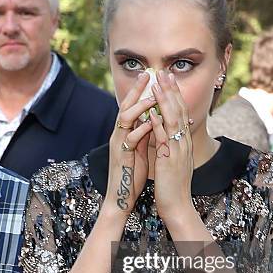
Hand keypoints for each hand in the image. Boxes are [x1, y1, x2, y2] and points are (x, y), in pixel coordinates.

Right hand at [103, 72, 155, 216]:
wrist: (122, 197)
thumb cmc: (133, 174)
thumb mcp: (141, 149)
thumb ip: (145, 134)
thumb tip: (154, 120)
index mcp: (125, 133)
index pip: (131, 106)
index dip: (139, 91)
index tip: (150, 75)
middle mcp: (119, 135)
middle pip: (125, 106)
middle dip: (136, 90)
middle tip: (146, 74)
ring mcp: (118, 145)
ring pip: (125, 119)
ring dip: (139, 107)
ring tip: (152, 96)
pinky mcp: (121, 156)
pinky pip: (129, 140)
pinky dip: (140, 130)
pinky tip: (150, 124)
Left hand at [149, 70, 193, 221]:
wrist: (178, 206)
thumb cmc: (172, 186)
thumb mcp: (172, 160)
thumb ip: (168, 144)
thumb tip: (163, 130)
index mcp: (183, 142)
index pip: (180, 112)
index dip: (174, 94)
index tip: (168, 79)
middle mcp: (183, 143)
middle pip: (179, 111)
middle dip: (171, 91)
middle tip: (164, 73)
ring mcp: (178, 151)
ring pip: (173, 121)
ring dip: (165, 101)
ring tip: (158, 85)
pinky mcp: (169, 160)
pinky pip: (164, 140)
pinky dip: (159, 125)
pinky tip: (153, 113)